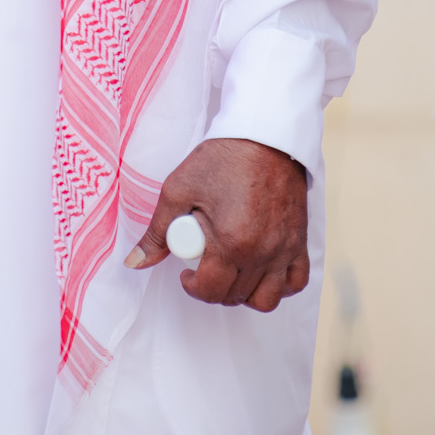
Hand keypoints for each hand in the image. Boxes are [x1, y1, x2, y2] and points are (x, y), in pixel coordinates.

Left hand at [125, 136, 309, 311]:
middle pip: (235, 296)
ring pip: (267, 299)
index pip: (210, 291)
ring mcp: (285, 249)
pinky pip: (297, 281)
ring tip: (233, 275)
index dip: (192, 288)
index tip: (186, 274)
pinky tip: (263, 272)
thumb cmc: (223, 158)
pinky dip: (280, 286)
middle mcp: (262, 252)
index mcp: (232, 242)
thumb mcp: (179, 189)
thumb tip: (135, 262)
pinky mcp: (299, 240)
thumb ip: (156, 231)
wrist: (265, 136)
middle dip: (214, 289)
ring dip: (246, 295)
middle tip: (205, 268)